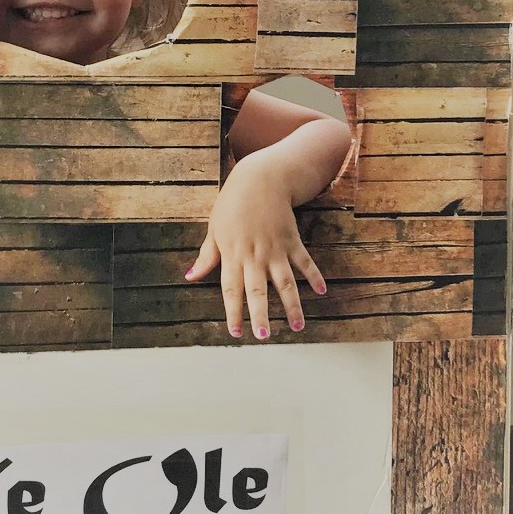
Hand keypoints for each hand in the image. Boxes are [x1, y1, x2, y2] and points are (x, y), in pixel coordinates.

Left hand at [185, 154, 326, 339]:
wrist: (261, 177)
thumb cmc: (232, 203)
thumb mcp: (214, 228)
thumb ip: (206, 256)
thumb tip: (190, 277)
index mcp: (232, 254)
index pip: (231, 290)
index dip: (233, 313)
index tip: (235, 333)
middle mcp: (255, 255)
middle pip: (257, 290)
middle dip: (260, 314)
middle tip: (264, 336)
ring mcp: (276, 249)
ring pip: (285, 282)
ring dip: (292, 305)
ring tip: (297, 327)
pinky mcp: (292, 240)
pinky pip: (304, 262)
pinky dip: (314, 276)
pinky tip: (321, 291)